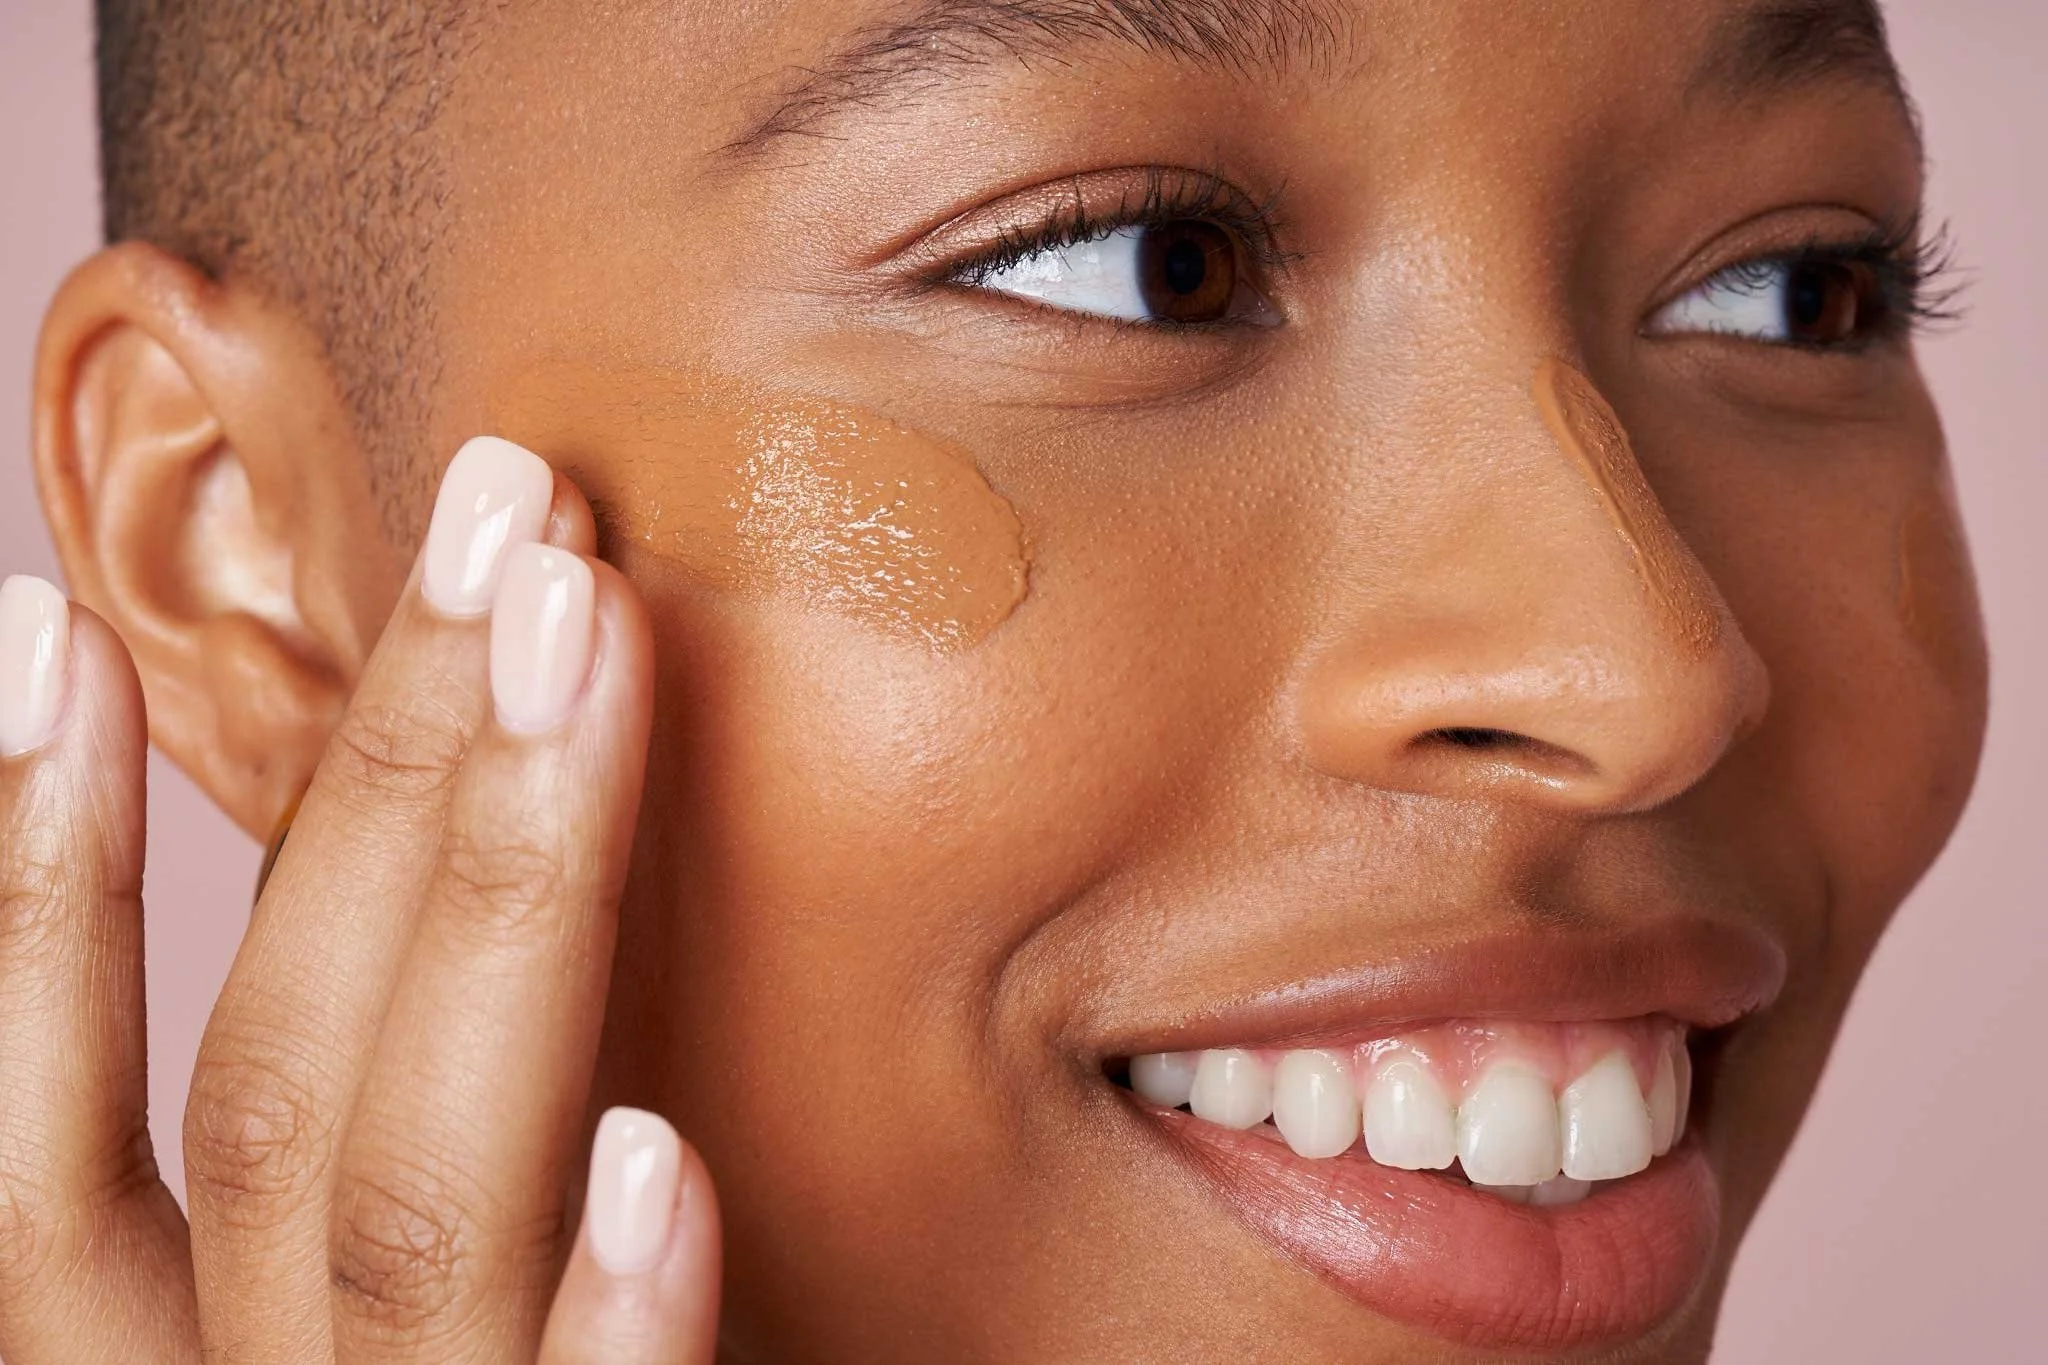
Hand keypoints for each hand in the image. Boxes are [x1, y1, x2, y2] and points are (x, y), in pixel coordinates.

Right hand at [0, 438, 718, 1362]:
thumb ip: (427, 1152)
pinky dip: (608, 1313)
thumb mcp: (446, 1307)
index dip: (27, 881)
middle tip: (503, 503)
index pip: (56, 1137)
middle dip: (380, 777)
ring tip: (584, 629)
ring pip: (409, 1205)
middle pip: (272, 1090)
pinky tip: (658, 1154)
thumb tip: (425, 869)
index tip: (44, 625)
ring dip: (496, 897)